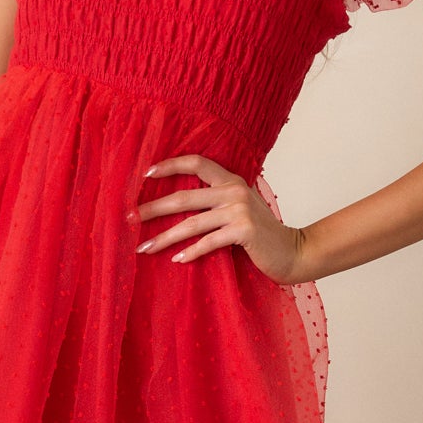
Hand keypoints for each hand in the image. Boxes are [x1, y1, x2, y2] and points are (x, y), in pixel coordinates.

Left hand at [130, 153, 313, 285]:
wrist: (293, 251)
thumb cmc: (261, 234)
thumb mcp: (240, 209)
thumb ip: (217, 201)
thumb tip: (177, 205)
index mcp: (231, 180)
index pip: (196, 163)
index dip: (170, 165)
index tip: (145, 173)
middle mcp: (234, 191)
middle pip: (184, 197)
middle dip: (153, 208)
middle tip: (129, 218)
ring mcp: (239, 211)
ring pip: (192, 224)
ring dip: (164, 237)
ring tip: (144, 247)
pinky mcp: (244, 231)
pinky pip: (209, 242)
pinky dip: (191, 252)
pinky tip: (176, 260)